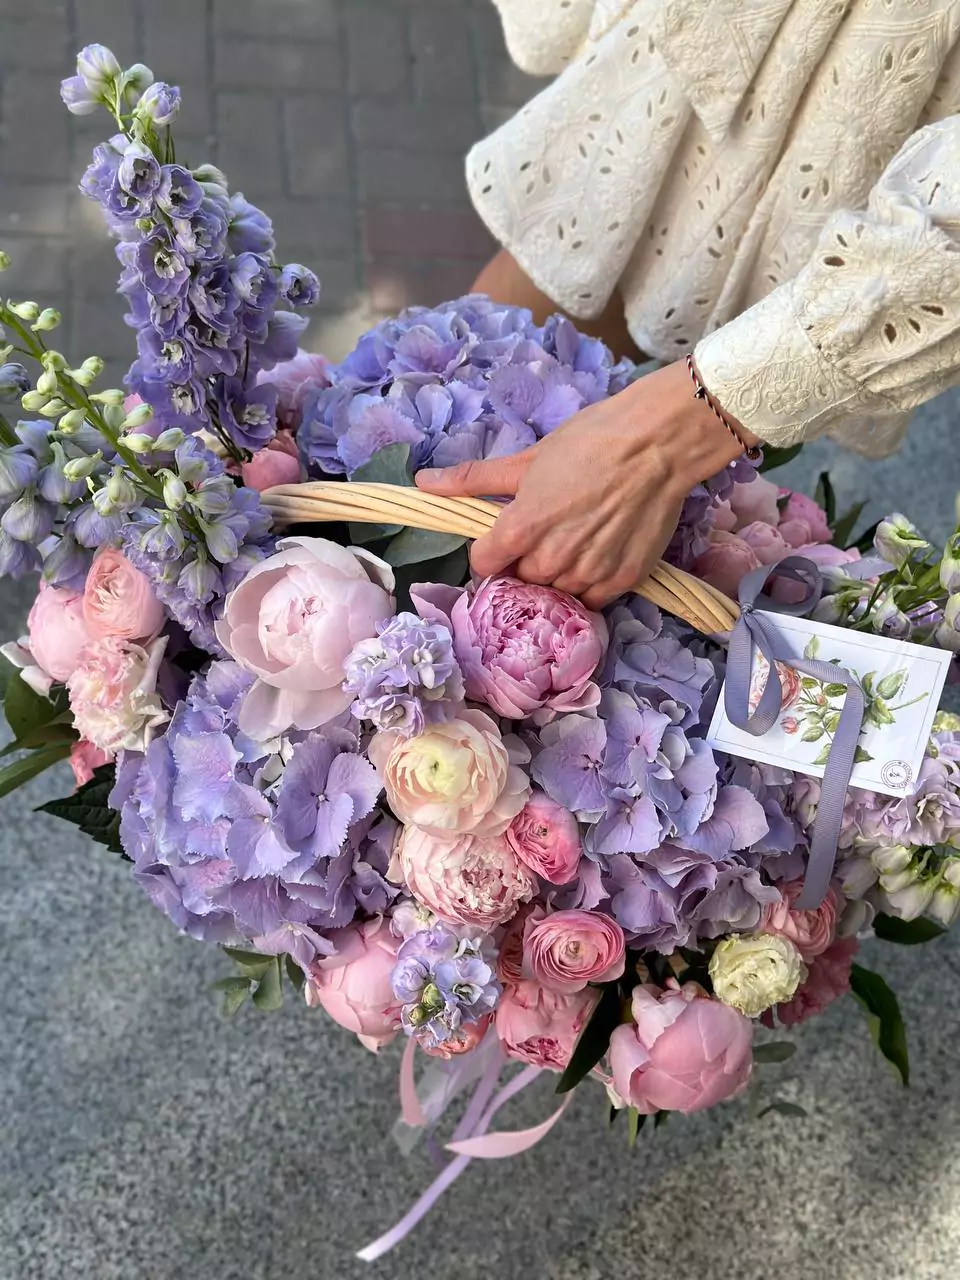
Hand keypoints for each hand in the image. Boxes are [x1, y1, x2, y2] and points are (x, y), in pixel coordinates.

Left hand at [415, 360, 755, 609]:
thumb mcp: (527, 458)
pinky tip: (597, 556)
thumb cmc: (591, 442)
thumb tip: (423, 482)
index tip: (504, 538)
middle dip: (525, 561)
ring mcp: (587, 574)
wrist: (657, 444)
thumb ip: (473, 479)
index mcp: (519, 529)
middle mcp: (550, 560)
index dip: (489, 551)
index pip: (483, 563)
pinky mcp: (621, 581)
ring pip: (556, 591)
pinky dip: (590, 584)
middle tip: (546, 533)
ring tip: (575, 541)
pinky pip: (592, 600)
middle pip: (520, 579)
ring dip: (558, 574)